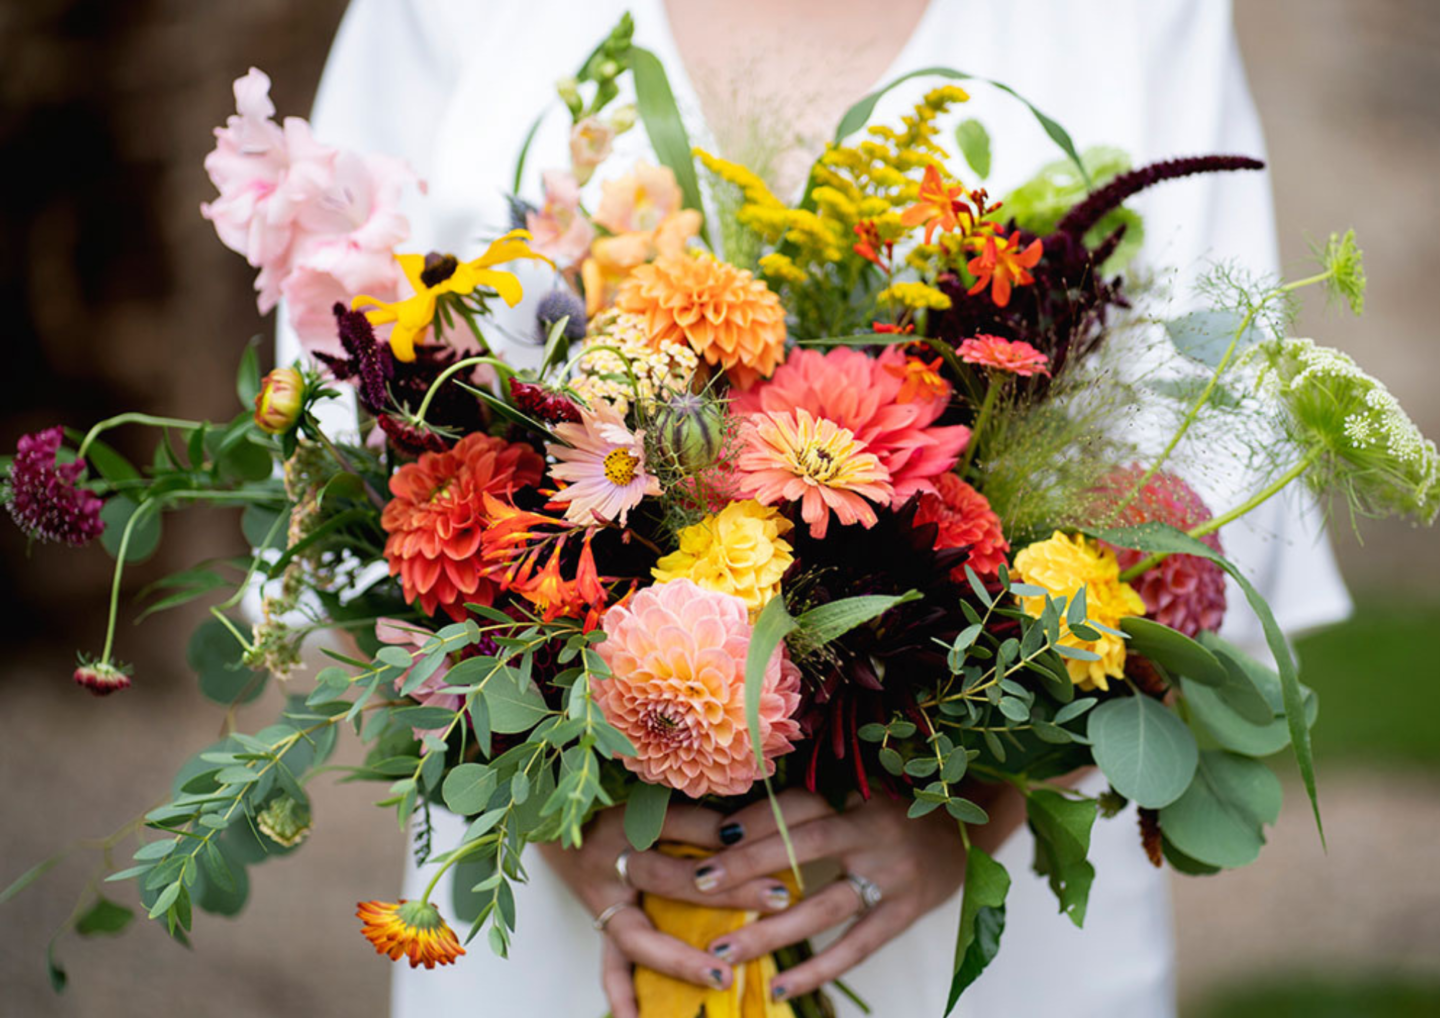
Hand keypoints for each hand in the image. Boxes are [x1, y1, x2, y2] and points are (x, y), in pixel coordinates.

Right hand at [538, 803, 754, 1017]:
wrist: (551, 818)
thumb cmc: (613, 796)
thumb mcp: (644, 787)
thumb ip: (690, 798)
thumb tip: (746, 812)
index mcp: (625, 815)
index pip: (675, 822)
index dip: (713, 828)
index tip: (754, 837)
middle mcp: (610, 859)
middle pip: (670, 879)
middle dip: (726, 891)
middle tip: (777, 896)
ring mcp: (603, 900)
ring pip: (642, 935)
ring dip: (683, 959)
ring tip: (722, 976)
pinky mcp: (601, 925)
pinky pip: (610, 967)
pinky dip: (623, 998)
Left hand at [684, 785, 1027, 1002]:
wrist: (971, 829)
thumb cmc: (898, 811)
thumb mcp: (861, 793)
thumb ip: (814, 803)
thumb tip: (737, 817)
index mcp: (856, 795)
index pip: (798, 804)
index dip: (755, 817)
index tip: (712, 835)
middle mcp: (872, 831)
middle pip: (802, 846)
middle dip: (747, 866)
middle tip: (699, 882)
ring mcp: (890, 875)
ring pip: (821, 905)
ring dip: (769, 930)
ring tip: (722, 951)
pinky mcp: (903, 913)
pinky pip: (855, 946)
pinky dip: (817, 969)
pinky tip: (779, 986)